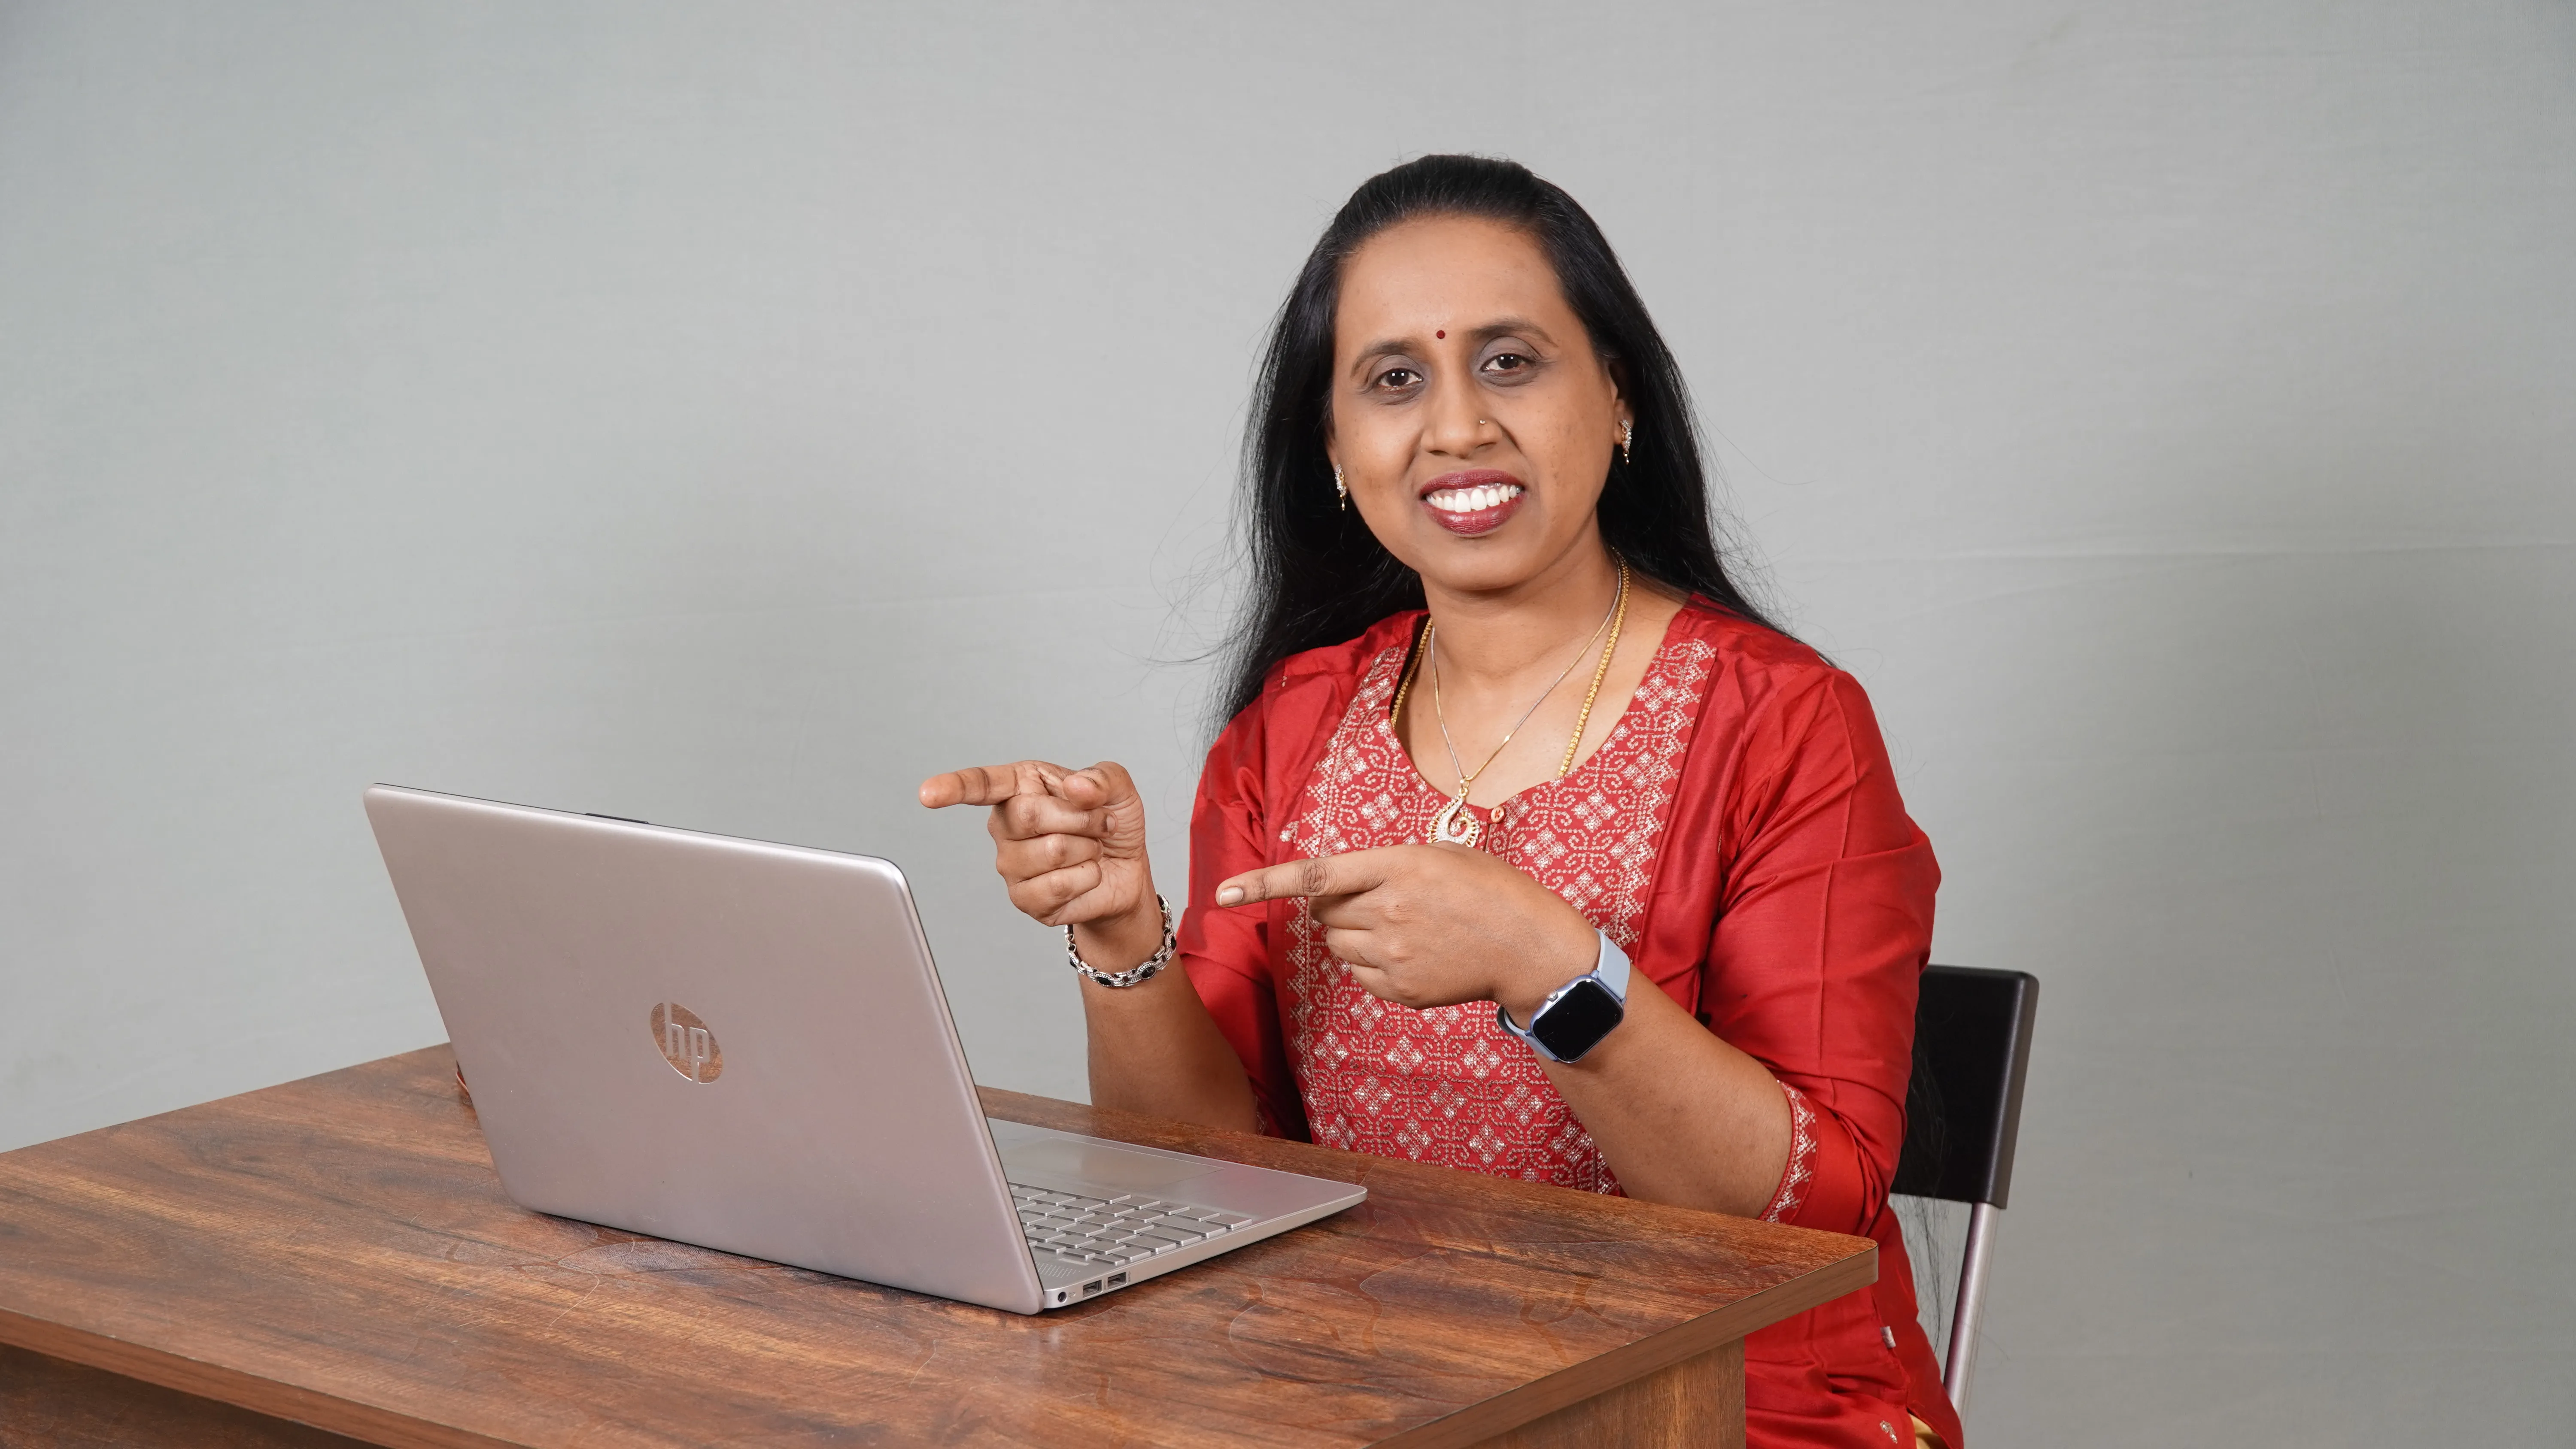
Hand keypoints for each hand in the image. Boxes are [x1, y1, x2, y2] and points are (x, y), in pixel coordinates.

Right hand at [919, 761, 1156, 936]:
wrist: (1125, 870)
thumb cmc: (1109, 823)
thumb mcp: (1117, 789)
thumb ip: (1102, 778)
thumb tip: (1077, 788)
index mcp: (1019, 787)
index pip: (979, 784)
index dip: (953, 787)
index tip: (928, 794)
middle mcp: (1005, 825)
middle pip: (1028, 815)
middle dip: (1080, 817)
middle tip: (1097, 822)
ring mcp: (1010, 864)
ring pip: (1051, 851)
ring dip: (1088, 849)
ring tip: (1089, 848)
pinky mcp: (1024, 899)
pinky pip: (1057, 885)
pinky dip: (1086, 877)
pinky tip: (1085, 874)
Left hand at [1214, 844, 1598, 1018]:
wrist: (1531, 947)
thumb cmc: (1489, 891)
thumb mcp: (1442, 854)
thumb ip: (1387, 865)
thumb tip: (1337, 885)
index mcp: (1398, 866)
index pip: (1316, 875)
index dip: (1264, 883)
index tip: (1224, 892)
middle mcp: (1390, 910)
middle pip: (1323, 912)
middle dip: (1336, 904)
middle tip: (1379, 899)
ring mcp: (1395, 954)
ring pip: (1337, 944)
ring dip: (1353, 932)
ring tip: (1403, 926)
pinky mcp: (1401, 988)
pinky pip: (1358, 973)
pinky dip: (1371, 962)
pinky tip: (1413, 952)